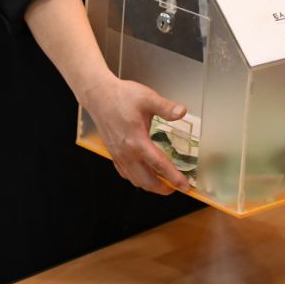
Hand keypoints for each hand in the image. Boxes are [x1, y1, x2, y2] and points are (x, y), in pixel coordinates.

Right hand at [81, 75, 191, 195]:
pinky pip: (125, 173)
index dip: (174, 178)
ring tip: (162, 182)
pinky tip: (143, 174)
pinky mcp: (113, 153)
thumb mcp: (147, 98)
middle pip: (147, 180)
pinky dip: (136, 179)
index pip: (159, 165)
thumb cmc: (121, 96)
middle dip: (163, 188)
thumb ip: (165, 107)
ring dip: (150, 185)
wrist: (98, 95)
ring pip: (135, 179)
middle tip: (176, 186)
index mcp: (137, 141)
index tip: (185, 186)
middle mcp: (127, 152)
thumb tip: (182, 112)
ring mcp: (118, 155)